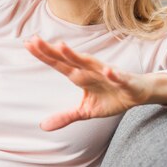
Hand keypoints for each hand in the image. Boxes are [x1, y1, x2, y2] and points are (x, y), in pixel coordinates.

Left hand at [24, 35, 152, 130]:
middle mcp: (91, 70)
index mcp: (80, 75)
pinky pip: (119, 77)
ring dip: (77, 56)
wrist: (138, 93)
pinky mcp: (124, 81)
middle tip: (34, 40)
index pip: (58, 64)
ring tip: (62, 47)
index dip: (44, 55)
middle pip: (68, 59)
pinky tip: (108, 71)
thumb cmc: (111, 97)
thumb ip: (66, 116)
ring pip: (90, 63)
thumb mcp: (85, 111)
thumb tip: (43, 126)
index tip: (28, 44)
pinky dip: (114, 75)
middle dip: (52, 51)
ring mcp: (107, 73)